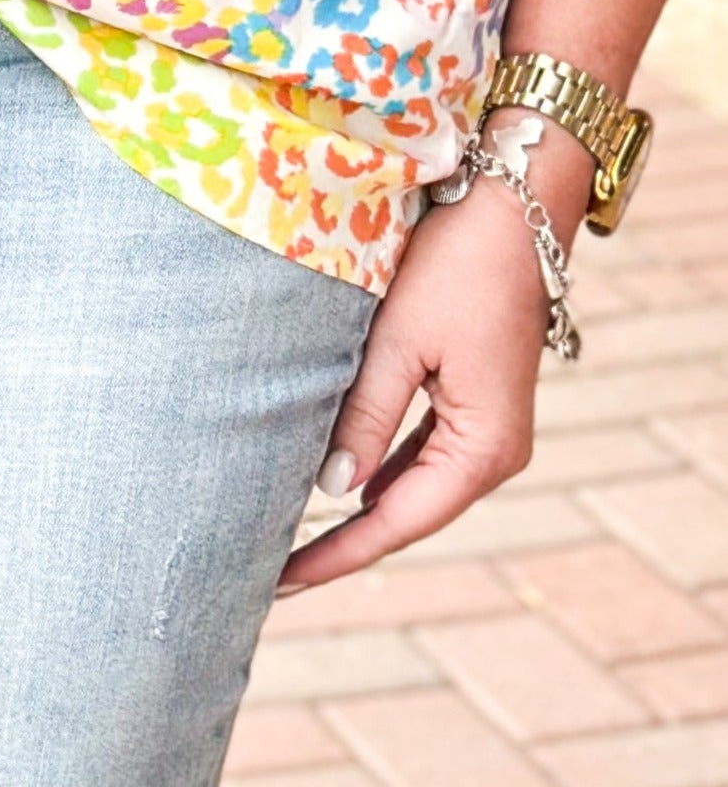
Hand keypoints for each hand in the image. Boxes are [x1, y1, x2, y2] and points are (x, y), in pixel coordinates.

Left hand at [276, 132, 586, 593]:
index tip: (280, 582)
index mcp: (483, 448)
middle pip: (406, 513)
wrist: (513, 204)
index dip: (338, 555)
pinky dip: (378, 469)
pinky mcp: (475, 399)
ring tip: (294, 536)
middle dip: (343, 542)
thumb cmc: (455, 266)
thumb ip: (365, 417)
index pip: (396, 521)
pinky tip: (338, 483)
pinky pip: (420, 452)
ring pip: (412, 485)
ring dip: (358, 509)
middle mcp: (494, 450)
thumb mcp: (397, 342)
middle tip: (272, 571)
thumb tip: (334, 490)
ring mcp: (487, 426)